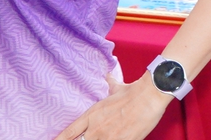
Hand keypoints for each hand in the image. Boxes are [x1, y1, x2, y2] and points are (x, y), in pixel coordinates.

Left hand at [50, 56, 171, 139]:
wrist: (149, 96)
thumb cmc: (134, 91)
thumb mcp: (117, 88)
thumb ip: (110, 84)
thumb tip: (108, 75)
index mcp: (92, 115)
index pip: (70, 131)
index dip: (60, 138)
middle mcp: (96, 129)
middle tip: (87, 138)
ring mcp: (108, 138)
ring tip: (105, 137)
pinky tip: (115, 139)